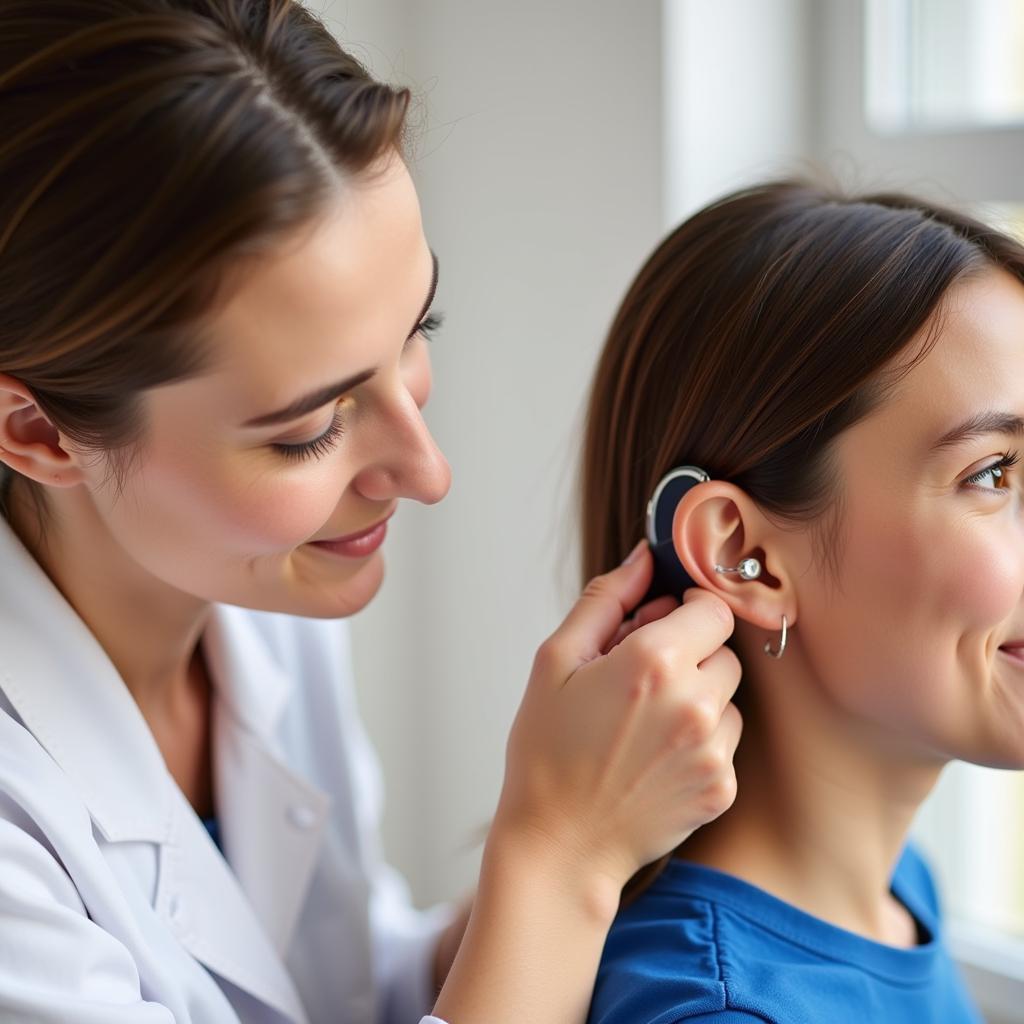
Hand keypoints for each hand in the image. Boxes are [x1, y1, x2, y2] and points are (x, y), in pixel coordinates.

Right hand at [492, 542, 741, 892]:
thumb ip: (606, 600)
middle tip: (643, 678)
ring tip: (648, 722)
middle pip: (727, 650)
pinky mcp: (723, 786)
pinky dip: (702, 740)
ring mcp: (714, 749)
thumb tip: (644, 559)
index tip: (664, 624)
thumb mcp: (556, 661)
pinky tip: (657, 756)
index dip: (689, 610)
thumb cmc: (547, 749)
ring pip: (731, 696)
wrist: (559, 842)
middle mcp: (696, 702)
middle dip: (693, 653)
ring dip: (701, 697)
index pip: (714, 606)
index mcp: (654, 661)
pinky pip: (728, 741)